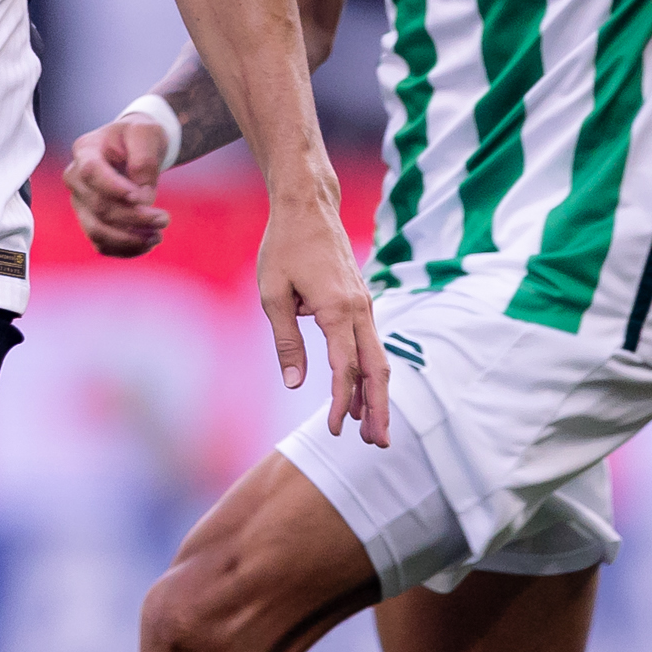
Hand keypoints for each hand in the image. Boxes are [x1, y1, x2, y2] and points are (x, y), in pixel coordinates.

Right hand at [65, 113, 173, 257]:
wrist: (133, 148)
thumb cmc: (138, 137)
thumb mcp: (147, 133)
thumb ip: (144, 160)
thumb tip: (142, 198)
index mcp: (86, 150)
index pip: (91, 172)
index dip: (115, 188)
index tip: (143, 197)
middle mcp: (75, 178)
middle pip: (98, 206)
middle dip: (134, 218)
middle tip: (164, 218)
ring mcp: (80, 203)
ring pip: (97, 231)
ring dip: (129, 239)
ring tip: (158, 236)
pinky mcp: (90, 221)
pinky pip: (102, 244)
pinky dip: (125, 249)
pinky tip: (148, 243)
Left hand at [256, 186, 387, 446]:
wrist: (308, 206)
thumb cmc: (285, 247)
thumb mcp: (272, 295)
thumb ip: (286, 341)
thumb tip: (295, 383)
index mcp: (337, 309)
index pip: (345, 368)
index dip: (342, 402)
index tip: (336, 430)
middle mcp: (359, 309)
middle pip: (377, 369)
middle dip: (379, 409)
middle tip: (378, 444)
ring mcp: (364, 305)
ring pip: (378, 358)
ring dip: (377, 395)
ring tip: (373, 430)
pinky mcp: (360, 302)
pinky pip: (370, 344)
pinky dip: (369, 372)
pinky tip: (362, 393)